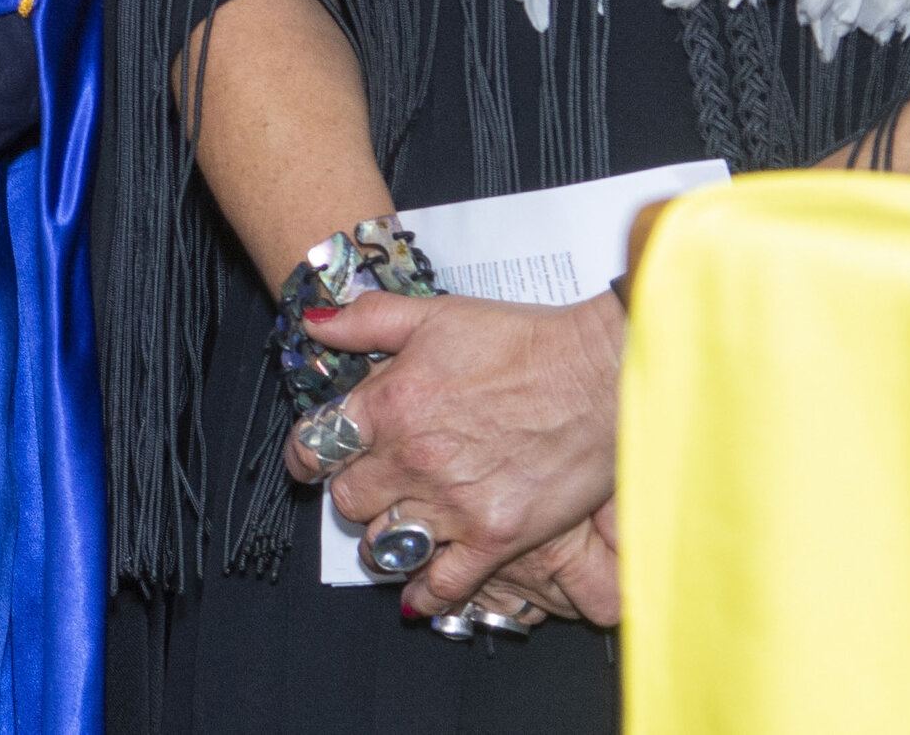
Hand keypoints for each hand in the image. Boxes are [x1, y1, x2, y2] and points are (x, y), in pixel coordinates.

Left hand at [288, 290, 623, 617]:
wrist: (600, 375)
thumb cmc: (526, 342)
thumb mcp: (435, 314)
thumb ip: (367, 320)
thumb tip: (316, 323)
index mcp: (388, 404)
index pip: (317, 445)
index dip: (308, 456)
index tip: (313, 462)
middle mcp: (411, 458)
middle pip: (348, 499)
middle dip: (353, 494)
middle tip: (371, 488)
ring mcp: (451, 503)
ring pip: (385, 544)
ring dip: (384, 540)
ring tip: (396, 530)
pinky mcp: (495, 537)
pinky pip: (443, 583)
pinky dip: (425, 593)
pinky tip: (418, 594)